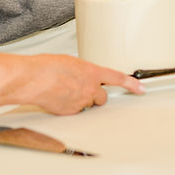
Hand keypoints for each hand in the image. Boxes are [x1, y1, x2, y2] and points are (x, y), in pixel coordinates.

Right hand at [19, 54, 143, 114]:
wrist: (34, 79)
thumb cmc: (46, 67)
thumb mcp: (68, 61)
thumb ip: (79, 69)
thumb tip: (78, 73)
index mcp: (91, 71)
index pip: (117, 78)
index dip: (131, 84)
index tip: (140, 88)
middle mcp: (89, 88)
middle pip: (102, 97)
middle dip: (95, 94)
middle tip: (82, 88)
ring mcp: (81, 102)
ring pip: (87, 104)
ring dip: (80, 99)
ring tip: (63, 91)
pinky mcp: (71, 112)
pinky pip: (74, 110)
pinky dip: (68, 106)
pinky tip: (57, 98)